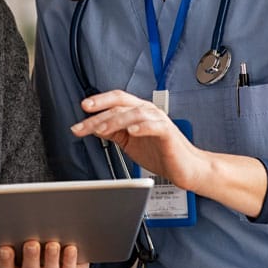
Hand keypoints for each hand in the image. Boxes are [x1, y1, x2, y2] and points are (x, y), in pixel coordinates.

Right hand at [0, 241, 88, 267]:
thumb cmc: (40, 259)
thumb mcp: (26, 255)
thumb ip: (20, 244)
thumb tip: (22, 225)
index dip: (5, 262)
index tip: (5, 248)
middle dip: (30, 259)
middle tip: (31, 244)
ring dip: (51, 259)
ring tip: (52, 245)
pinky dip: (69, 262)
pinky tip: (70, 249)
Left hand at [71, 90, 203, 190]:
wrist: (185, 168)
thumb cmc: (161, 153)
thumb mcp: (129, 141)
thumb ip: (113, 132)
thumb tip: (93, 126)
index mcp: (138, 111)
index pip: (116, 100)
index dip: (99, 101)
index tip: (83, 108)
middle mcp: (148, 112)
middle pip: (120, 106)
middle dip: (98, 115)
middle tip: (82, 125)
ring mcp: (159, 120)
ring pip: (134, 113)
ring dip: (115, 121)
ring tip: (101, 129)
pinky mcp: (168, 133)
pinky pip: (154, 126)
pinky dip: (142, 127)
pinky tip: (131, 131)